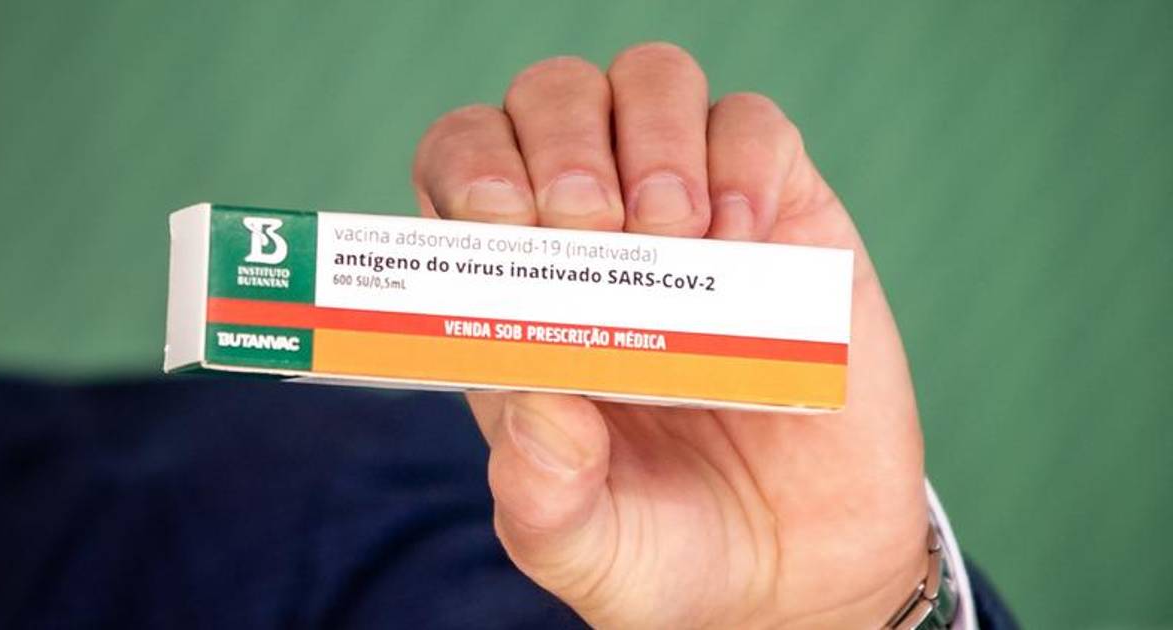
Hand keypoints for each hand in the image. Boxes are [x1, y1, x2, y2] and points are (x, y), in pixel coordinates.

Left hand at [412, 43, 927, 628]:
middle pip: (550, 99)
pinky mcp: (784, 218)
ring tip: (673, 233)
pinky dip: (742, 161)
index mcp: (522, 297)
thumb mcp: (582, 549)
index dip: (470, 169)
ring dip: (650, 133)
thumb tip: (535, 401)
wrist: (799, 574)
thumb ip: (541, 497)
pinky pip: (756, 127)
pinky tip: (742, 242)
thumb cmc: (668, 551)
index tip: (503, 223)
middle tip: (592, 225)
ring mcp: (694, 216)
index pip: (464, 170)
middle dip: (558, 141)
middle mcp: (599, 237)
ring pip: (649, 81)